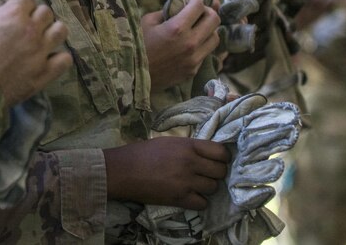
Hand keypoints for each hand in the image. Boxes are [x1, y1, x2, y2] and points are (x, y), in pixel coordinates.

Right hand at [0, 0, 71, 105]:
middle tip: (30, 28)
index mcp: (13, 14)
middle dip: (38, 18)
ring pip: (61, 31)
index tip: (18, 14)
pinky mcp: (46, 71)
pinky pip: (65, 59)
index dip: (23, 7)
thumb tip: (4, 16)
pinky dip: (59, 59)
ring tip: (45, 40)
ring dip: (53, 33)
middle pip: (46, 12)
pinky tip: (51, 61)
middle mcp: (32, 28)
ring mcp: (41, 50)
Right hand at [104, 137, 229, 209]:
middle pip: (220, 171)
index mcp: (187, 145)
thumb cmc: (142, 153)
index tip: (217, 161)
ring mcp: (186, 181)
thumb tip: (207, 155)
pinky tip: (190, 196)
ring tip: (195, 185)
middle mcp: (190, 162)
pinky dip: (198, 201)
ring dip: (207, 187)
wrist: (123, 171)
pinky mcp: (180, 198)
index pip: (221, 152)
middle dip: (216, 173)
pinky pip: (203, 203)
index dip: (222, 158)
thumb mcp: (168, 142)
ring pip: (213, 188)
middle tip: (206, 174)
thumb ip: (189, 147)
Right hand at [142, 0, 220, 90]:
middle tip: (198, 14)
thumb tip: (180, 6)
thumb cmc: (136, 45)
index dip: (195, 1)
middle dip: (207, 12)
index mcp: (177, 28)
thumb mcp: (147, 22)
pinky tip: (190, 45)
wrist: (132, 76)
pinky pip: (206, 53)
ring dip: (208, 30)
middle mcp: (190, 43)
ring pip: (215, 38)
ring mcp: (194, 59)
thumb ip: (166, 11)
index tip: (190, 3)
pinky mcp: (193, 70)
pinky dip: (201, 46)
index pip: (199, 6)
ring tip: (197, 30)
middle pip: (214, 20)